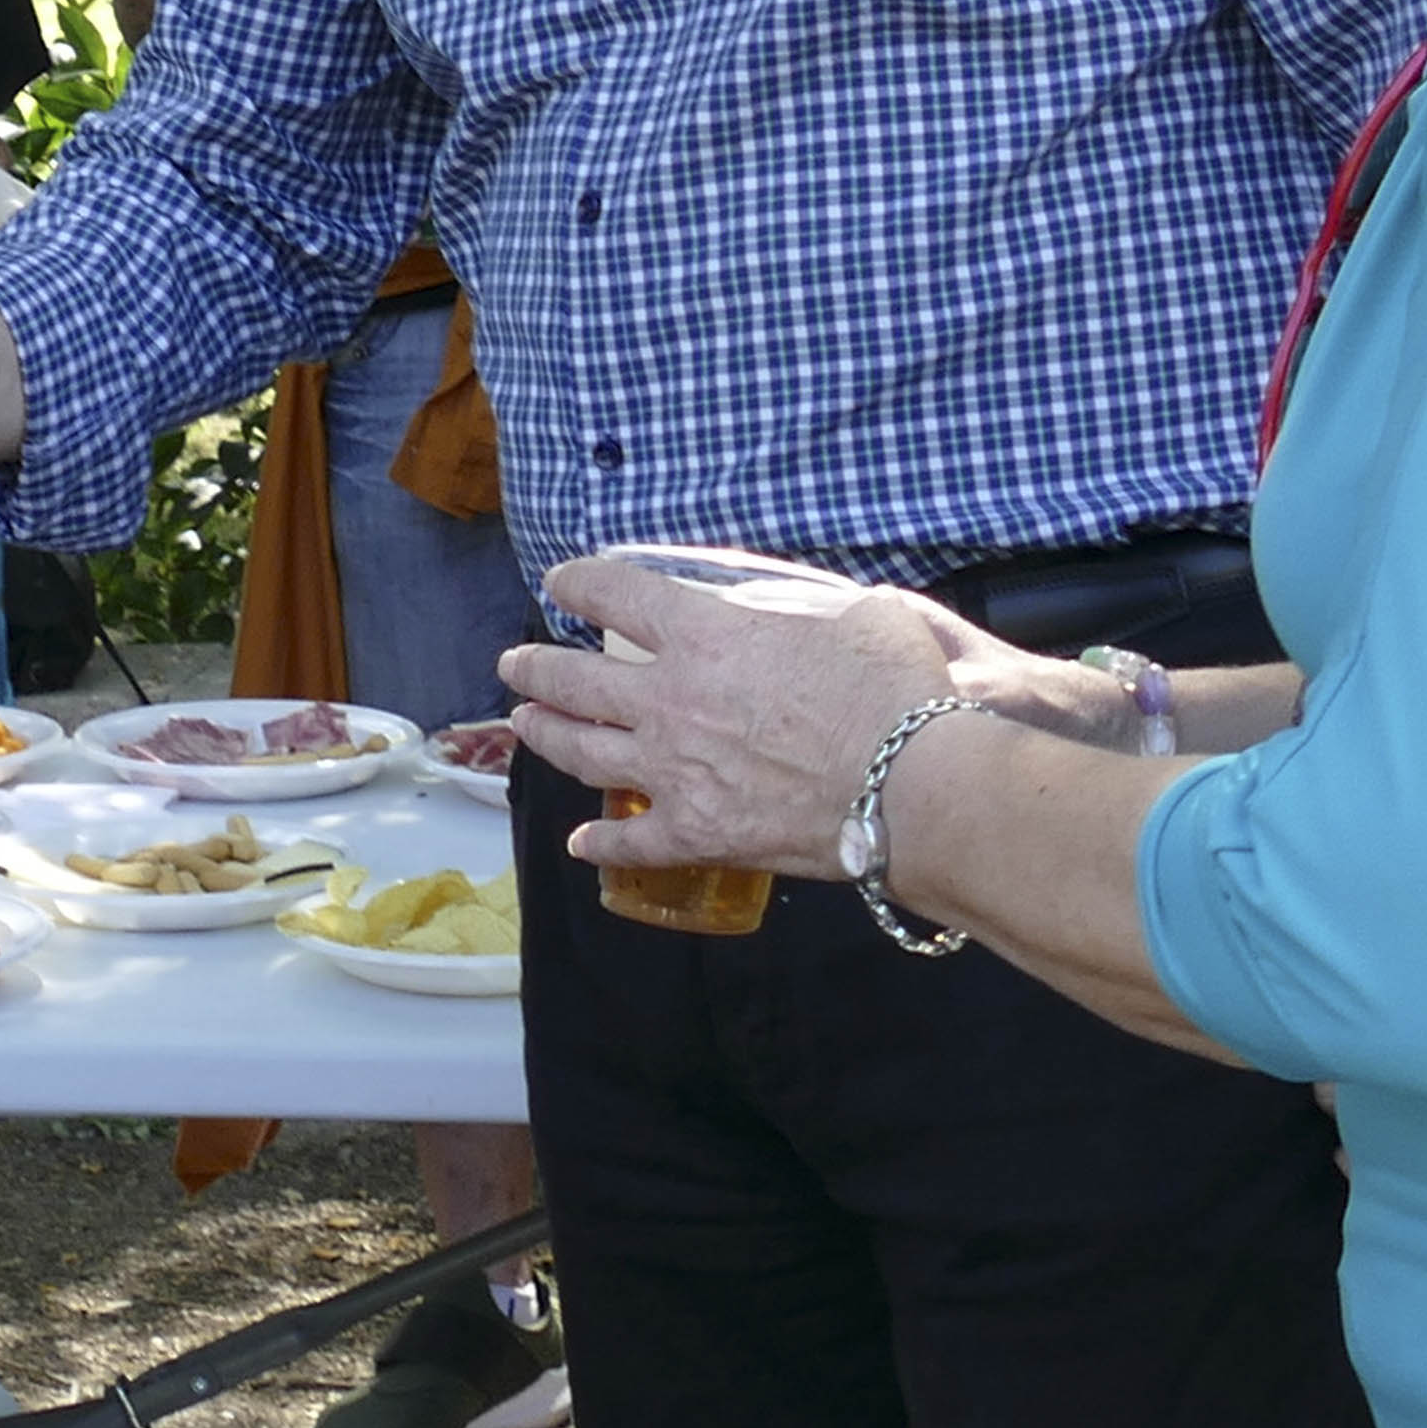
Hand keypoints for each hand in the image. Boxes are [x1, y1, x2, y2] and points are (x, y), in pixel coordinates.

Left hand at [499, 549, 993, 879]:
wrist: (911, 784)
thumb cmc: (893, 691)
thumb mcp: (857, 613)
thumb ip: (806, 609)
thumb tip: (795, 614)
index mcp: (704, 634)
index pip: (613, 595)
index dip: (578, 584)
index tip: (559, 584)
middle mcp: (670, 700)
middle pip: (572, 680)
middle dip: (533, 668)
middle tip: (515, 664)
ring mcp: (674, 771)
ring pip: (581, 752)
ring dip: (544, 736)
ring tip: (523, 726)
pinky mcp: (695, 832)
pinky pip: (629, 840)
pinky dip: (599, 843)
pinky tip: (580, 844)